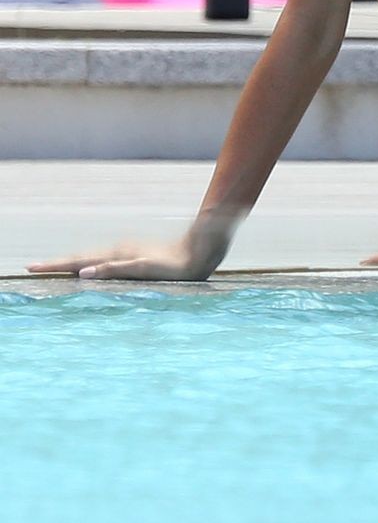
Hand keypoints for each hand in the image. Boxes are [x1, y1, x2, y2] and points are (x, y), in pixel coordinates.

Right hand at [28, 237, 211, 280]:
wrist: (203, 249)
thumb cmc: (178, 263)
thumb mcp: (145, 268)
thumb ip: (115, 270)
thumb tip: (84, 274)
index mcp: (118, 255)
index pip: (79, 260)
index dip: (55, 265)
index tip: (31, 268)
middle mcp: (120, 251)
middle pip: (81, 258)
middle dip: (56, 264)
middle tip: (30, 268)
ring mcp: (128, 253)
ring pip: (92, 258)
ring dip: (70, 264)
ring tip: (50, 268)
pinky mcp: (137, 257)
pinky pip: (105, 262)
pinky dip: (89, 265)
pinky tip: (87, 270)